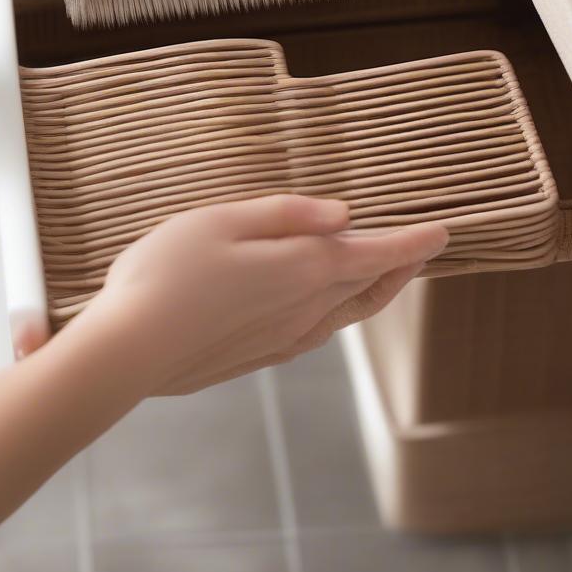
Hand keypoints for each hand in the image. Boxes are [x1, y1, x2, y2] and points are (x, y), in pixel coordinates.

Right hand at [66, 195, 447, 394]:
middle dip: (402, 266)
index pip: (376, 254)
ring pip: (348, 313)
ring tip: (387, 272)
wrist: (129, 351)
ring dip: (376, 290)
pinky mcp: (260, 356)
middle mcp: (304, 310)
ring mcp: (284, 339)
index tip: (443, 232)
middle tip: (424, 248)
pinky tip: (329, 307)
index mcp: (302, 270)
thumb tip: (343, 215)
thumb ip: (286, 216)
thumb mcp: (223, 220)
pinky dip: (342, 311)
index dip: (412, 242)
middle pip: (370, 288)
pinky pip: (320, 330)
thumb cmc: (168, 272)